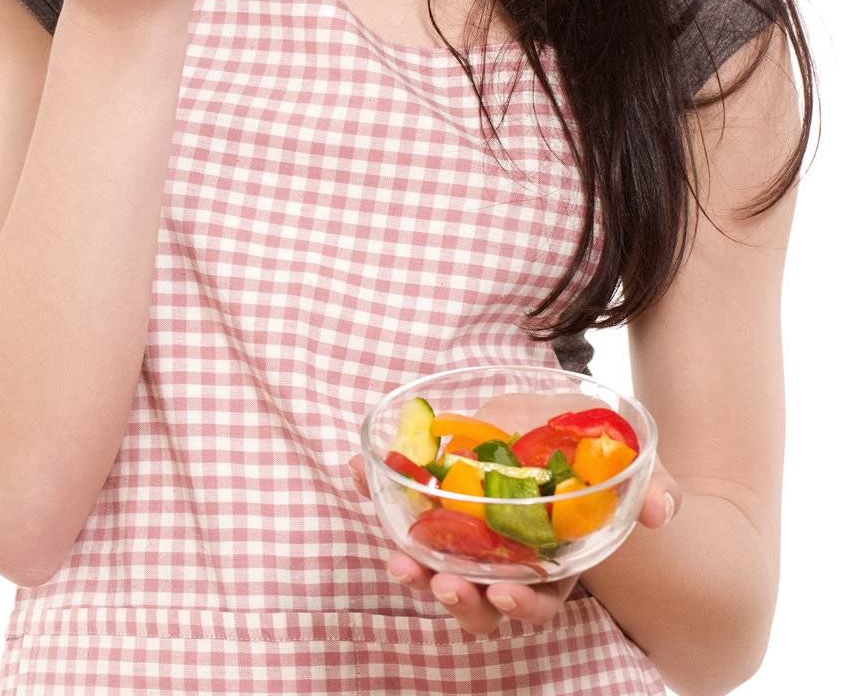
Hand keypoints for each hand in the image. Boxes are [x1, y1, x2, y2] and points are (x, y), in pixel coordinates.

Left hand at [347, 452, 680, 636]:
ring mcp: (464, 534)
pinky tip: (355, 469)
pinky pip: (399, 506)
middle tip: (443, 585)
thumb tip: (664, 510)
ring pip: (436, 571)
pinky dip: (373, 491)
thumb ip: (649, 485)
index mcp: (550, 560)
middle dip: (459, 601)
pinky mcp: (431, 500)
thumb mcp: (623, 461)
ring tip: (397, 558)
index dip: (520, 604)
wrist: (553, 415)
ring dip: (413, 568)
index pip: (537, 600)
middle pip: (481, 602)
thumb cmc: (590, 450)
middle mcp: (504, 558)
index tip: (502, 592)